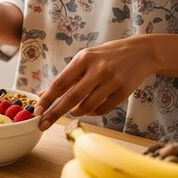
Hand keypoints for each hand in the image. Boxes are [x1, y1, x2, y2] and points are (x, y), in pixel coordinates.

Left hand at [34, 36, 155, 130]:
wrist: (140, 53)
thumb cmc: (106, 57)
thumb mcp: (85, 60)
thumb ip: (66, 78)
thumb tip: (43, 95)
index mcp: (84, 58)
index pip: (61, 82)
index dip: (48, 98)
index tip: (37, 111)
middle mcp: (98, 69)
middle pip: (72, 97)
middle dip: (55, 113)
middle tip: (42, 124)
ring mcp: (112, 81)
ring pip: (87, 106)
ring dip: (76, 112)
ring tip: (74, 109)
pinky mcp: (123, 92)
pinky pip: (101, 110)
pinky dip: (92, 112)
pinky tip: (90, 107)